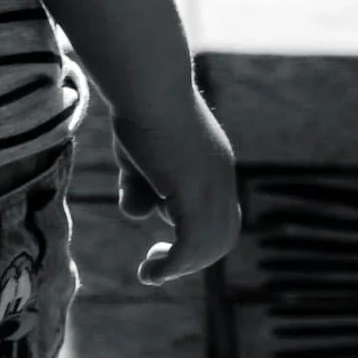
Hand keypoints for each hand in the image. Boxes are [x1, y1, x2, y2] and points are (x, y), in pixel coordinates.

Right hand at [114, 99, 239, 286]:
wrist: (148, 84)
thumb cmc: (138, 109)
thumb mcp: (136, 158)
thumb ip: (139, 187)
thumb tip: (136, 214)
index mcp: (214, 167)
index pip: (220, 215)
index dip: (198, 237)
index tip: (164, 245)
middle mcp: (221, 179)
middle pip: (222, 235)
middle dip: (193, 258)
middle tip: (158, 266)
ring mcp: (212, 187)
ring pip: (209, 245)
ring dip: (180, 267)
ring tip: (151, 273)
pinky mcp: (194, 193)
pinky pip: (190, 244)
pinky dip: (173, 266)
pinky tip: (150, 273)